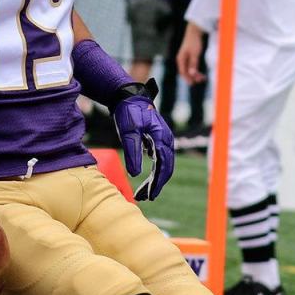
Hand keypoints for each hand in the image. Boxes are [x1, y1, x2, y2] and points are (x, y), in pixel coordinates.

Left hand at [111, 80, 174, 200]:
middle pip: (167, 167)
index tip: (150, 196)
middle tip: (146, 198)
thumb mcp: (128, 133)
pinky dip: (155, 170)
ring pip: (164, 163)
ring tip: (144, 192)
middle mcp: (166, 139)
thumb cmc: (129, 112)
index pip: (164, 165)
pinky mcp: (158, 138)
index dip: (158, 182)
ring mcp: (163, 138)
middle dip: (158, 184)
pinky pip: (160, 158)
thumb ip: (132, 153)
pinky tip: (146, 178)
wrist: (129, 96)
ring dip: (156, 178)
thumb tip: (135, 174)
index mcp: (162, 137)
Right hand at [177, 23, 205, 84]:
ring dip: (195, 75)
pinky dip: (195, 70)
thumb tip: (192, 74)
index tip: (194, 83)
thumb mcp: (195, 54)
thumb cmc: (194, 42)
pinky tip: (200, 73)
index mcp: (180, 59)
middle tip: (201, 80)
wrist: (194, 32)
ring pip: (188, 70)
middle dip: (192, 77)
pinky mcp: (188, 57)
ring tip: (203, 78)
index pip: (183, 72)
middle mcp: (181, 60)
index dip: (188, 79)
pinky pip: (191, 66)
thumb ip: (193, 64)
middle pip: (185, 72)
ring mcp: (184, 58)